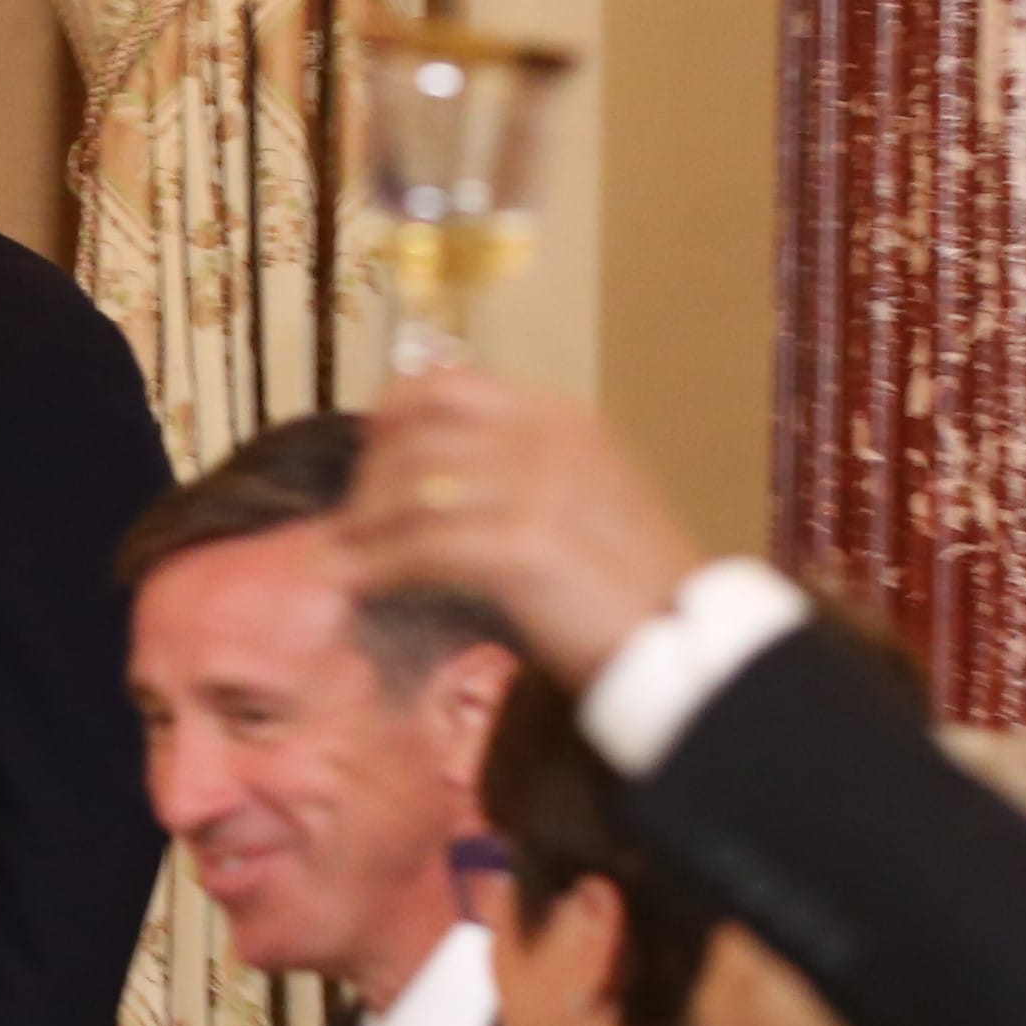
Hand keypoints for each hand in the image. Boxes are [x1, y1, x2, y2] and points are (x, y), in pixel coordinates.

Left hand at [343, 371, 706, 687]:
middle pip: (419, 438)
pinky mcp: (524, 546)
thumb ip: (519, 471)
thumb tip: (431, 481)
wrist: (686, 639)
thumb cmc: (631, 581)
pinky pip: (423, 548)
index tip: (367, 443)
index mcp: (564, 421)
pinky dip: (377, 566)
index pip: (452, 386)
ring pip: (412, 491)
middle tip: (349, 522)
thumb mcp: (585, 497)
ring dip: (362, 527)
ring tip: (339, 557)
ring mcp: (539, 490)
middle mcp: (550, 442)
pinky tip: (356, 584)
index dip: (394, 410)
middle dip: (369, 481)